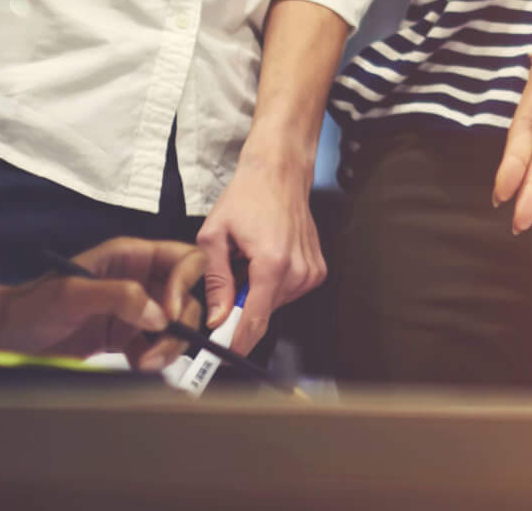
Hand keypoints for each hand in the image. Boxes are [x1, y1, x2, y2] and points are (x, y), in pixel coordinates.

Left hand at [0, 236, 205, 371]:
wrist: (2, 339)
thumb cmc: (30, 307)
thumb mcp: (71, 295)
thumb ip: (117, 296)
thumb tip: (161, 316)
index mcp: (130, 257)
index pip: (183, 258)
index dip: (186, 283)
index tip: (169, 313)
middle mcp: (139, 280)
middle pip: (187, 295)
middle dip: (180, 323)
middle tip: (156, 349)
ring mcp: (134, 310)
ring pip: (177, 324)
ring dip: (170, 346)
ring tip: (144, 364)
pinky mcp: (125, 337)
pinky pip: (157, 346)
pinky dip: (157, 359)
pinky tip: (138, 365)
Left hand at [196, 154, 324, 356]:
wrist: (280, 172)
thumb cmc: (248, 196)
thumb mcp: (215, 235)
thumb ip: (215, 281)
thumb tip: (217, 317)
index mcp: (272, 263)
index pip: (254, 320)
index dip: (234, 343)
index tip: (217, 359)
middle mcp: (298, 270)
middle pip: (262, 314)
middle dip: (240, 308)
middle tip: (229, 278)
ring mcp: (311, 271)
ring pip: (273, 304)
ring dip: (255, 293)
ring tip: (248, 260)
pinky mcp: (317, 270)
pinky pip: (287, 292)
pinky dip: (271, 283)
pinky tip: (265, 258)